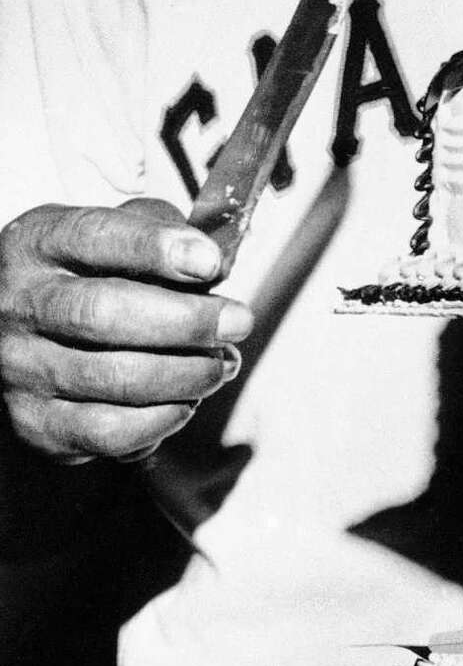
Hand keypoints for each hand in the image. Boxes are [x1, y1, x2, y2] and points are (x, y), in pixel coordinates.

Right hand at [0, 199, 253, 462]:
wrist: (17, 329)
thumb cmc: (82, 276)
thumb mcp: (108, 233)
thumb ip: (158, 232)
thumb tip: (212, 265)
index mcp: (41, 243)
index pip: (96, 238)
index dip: (157, 249)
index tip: (210, 262)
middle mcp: (22, 305)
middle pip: (104, 314)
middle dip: (187, 321)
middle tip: (238, 322)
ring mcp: (23, 369)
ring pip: (114, 379)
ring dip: (187, 375)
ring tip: (222, 364)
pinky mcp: (37, 424)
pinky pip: (109, 433)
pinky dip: (162, 420)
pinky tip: (186, 401)